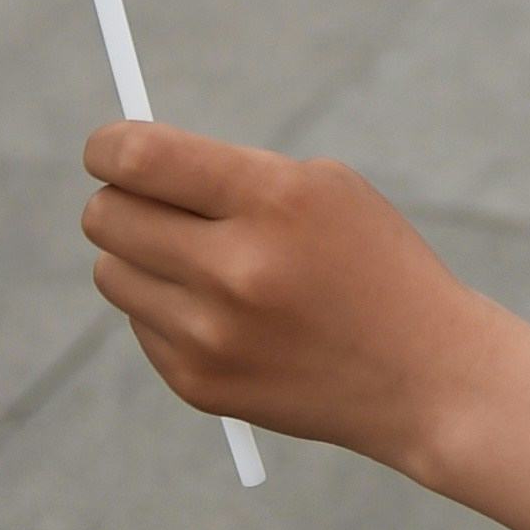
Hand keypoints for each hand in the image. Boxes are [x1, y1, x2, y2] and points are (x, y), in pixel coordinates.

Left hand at [79, 120, 511, 471]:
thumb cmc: (371, 262)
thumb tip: (123, 163)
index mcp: (275, 201)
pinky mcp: (198, 383)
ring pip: (111, 272)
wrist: (423, 373)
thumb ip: (226, 171)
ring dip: (140, 258)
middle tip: (151, 204)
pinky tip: (228, 316)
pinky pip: (140, 324)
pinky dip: (169, 310)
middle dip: (118, 199)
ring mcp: (212, 334)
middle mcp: (236, 268)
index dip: (108, 146)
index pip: (141, 159)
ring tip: (201, 263)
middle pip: (106, 215)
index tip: (107, 148)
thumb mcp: (325, 190)